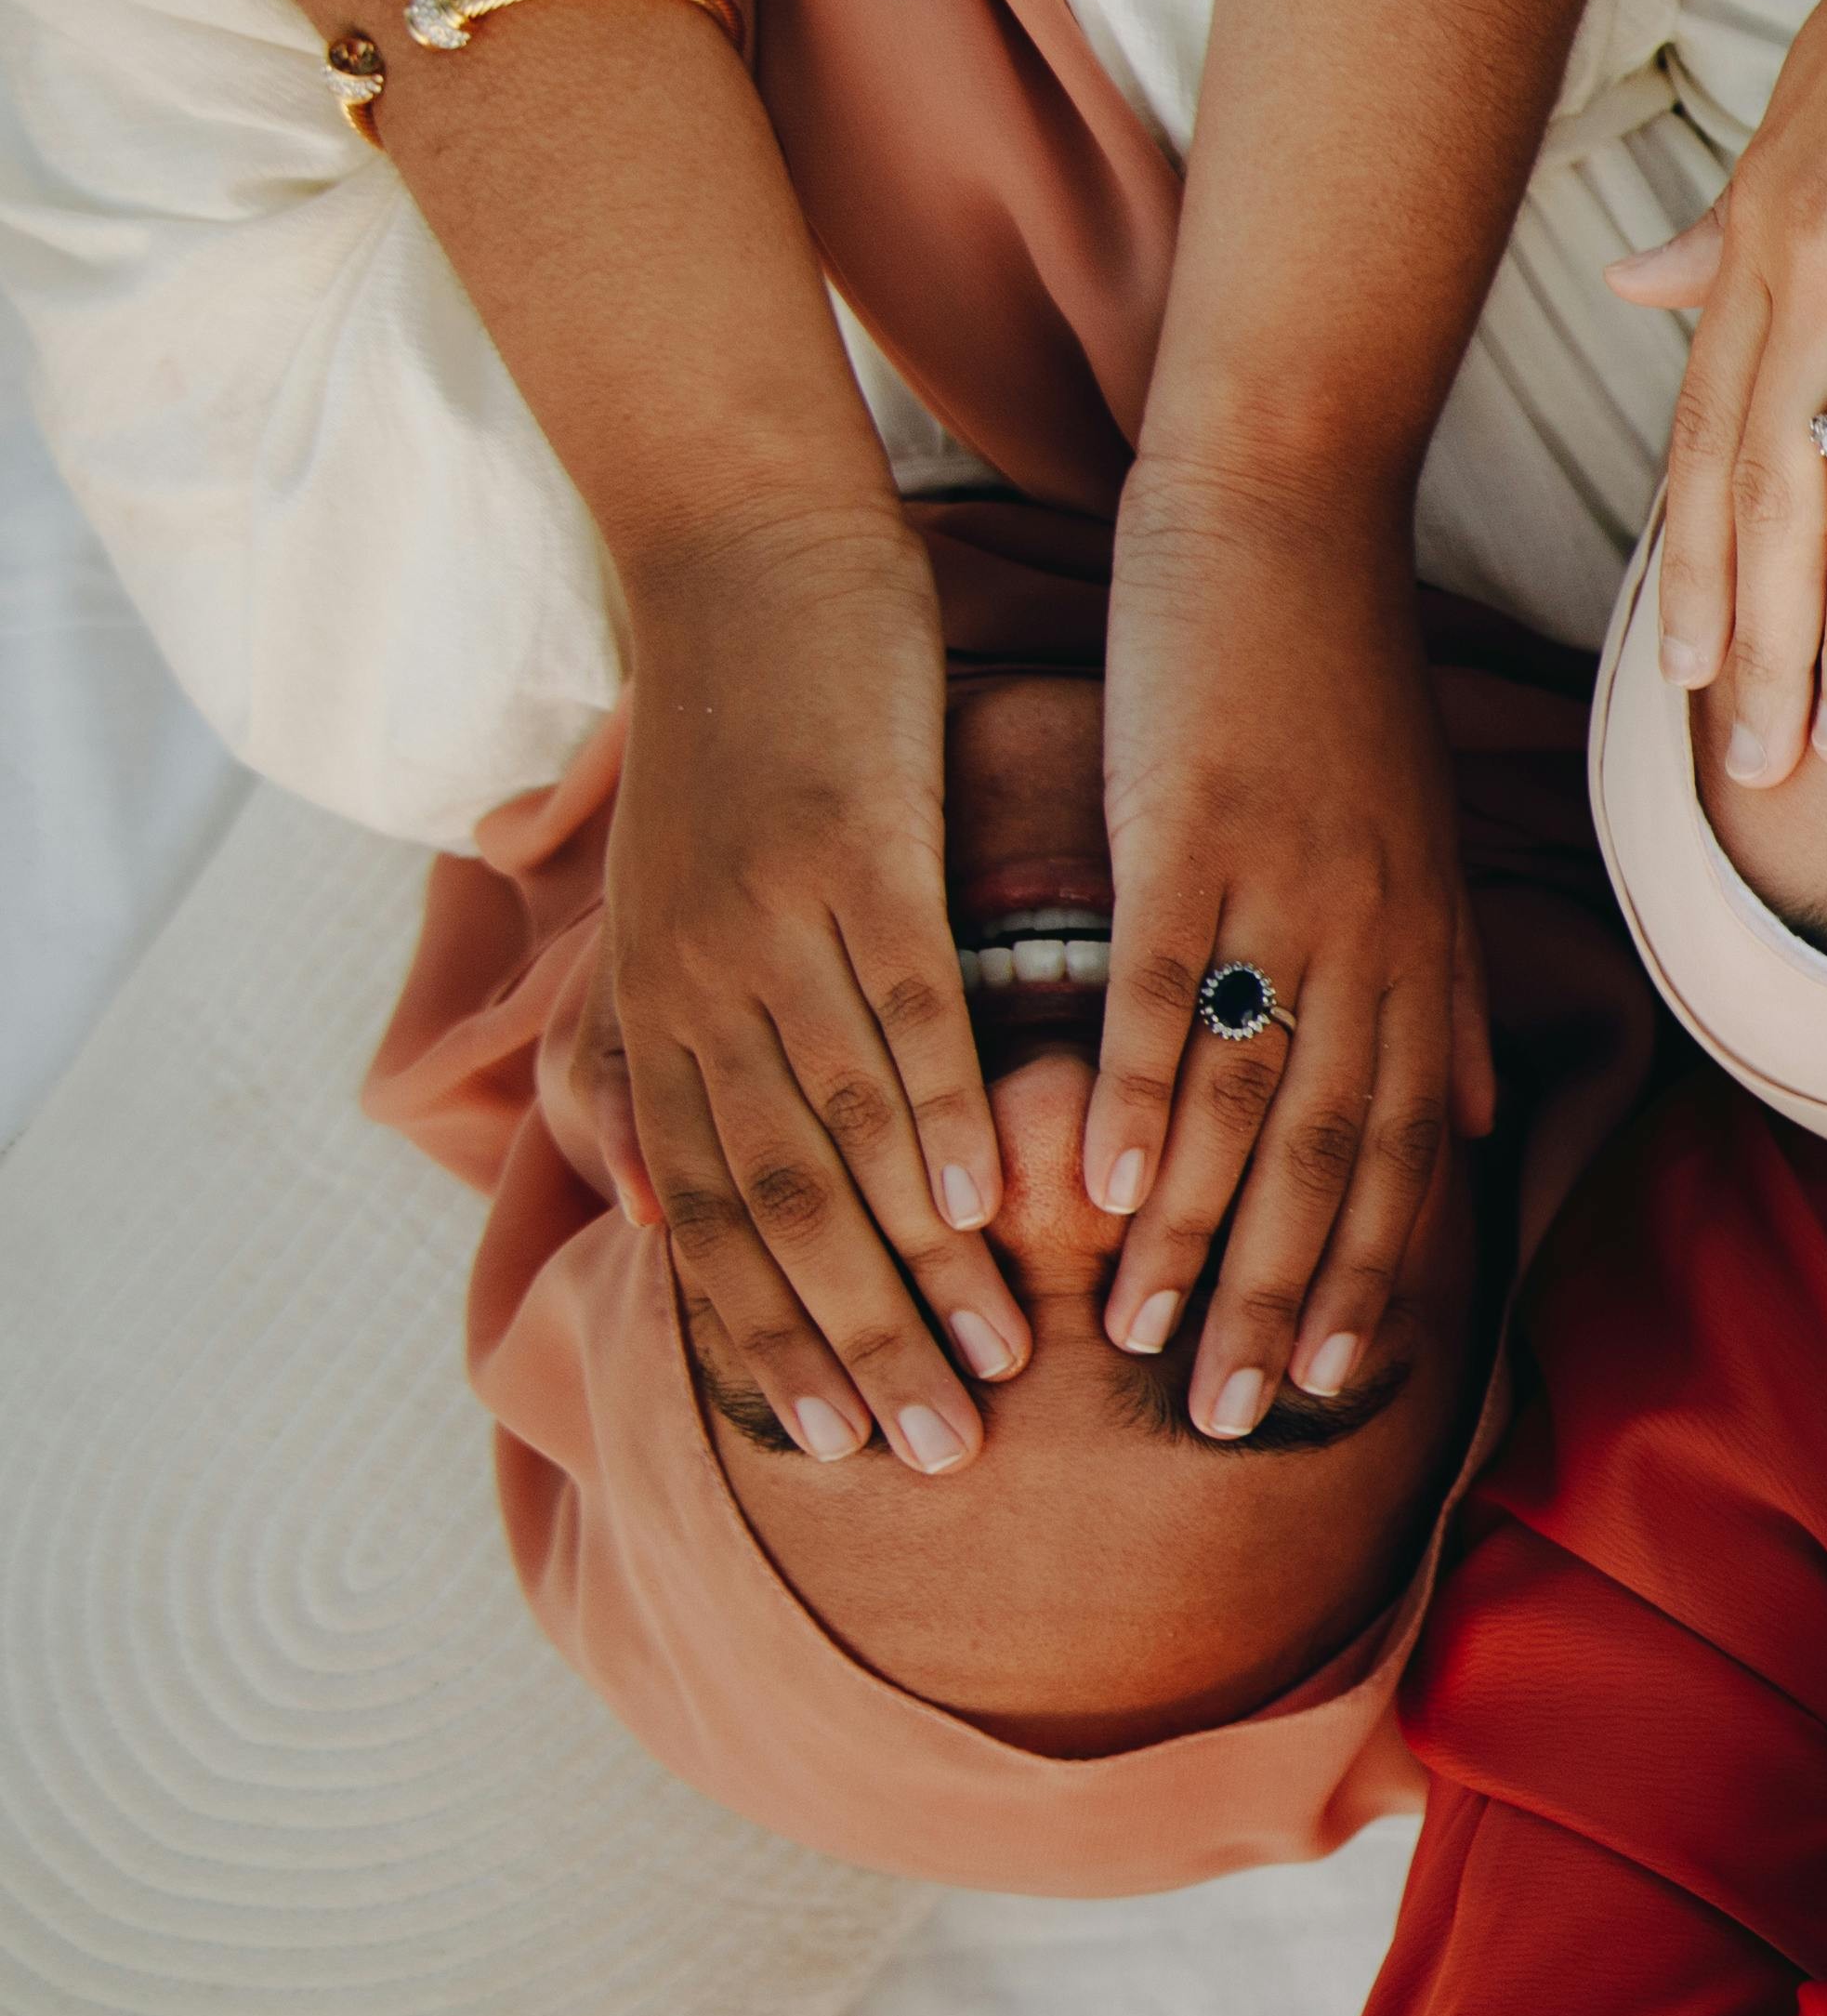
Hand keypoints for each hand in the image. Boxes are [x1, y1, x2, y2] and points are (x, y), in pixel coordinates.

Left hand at [592, 516, 1024, 1473]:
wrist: (739, 557)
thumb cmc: (731, 732)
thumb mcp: (677, 902)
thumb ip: (664, 1045)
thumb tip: (638, 1195)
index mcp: (656, 1012)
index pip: (706, 1217)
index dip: (769, 1343)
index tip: (846, 1447)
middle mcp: (691, 991)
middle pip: (769, 1213)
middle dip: (851, 1348)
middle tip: (933, 1458)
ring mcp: (763, 927)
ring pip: (837, 1136)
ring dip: (917, 1266)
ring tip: (998, 1365)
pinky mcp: (846, 855)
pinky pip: (899, 1011)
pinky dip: (944, 1114)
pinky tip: (995, 1195)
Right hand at [1083, 467, 1487, 1441]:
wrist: (1289, 520)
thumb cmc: (1336, 690)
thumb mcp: (1416, 855)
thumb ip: (1444, 996)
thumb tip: (1482, 1121)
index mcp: (1421, 952)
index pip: (1411, 1151)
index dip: (1377, 1274)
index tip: (1340, 1390)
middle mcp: (1374, 940)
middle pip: (1341, 1156)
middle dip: (1293, 1298)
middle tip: (1241, 1423)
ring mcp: (1287, 890)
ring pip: (1257, 1100)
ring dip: (1205, 1235)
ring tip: (1150, 1349)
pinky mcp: (1194, 834)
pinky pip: (1167, 989)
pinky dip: (1139, 1096)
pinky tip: (1094, 1193)